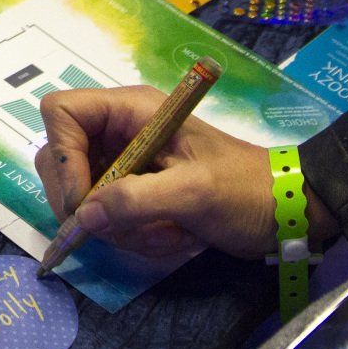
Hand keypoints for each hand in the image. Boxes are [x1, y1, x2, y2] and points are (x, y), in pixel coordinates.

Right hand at [35, 86, 337, 260]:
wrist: (287, 211)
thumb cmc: (246, 189)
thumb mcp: (194, 192)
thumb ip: (134, 201)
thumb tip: (82, 218)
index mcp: (131, 111)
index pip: (61, 113)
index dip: (62, 155)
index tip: (85, 199)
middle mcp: (119, 131)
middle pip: (60, 159)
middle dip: (86, 203)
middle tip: (119, 229)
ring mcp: (124, 162)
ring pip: (82, 196)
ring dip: (116, 227)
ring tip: (164, 234)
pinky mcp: (134, 191)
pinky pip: (106, 216)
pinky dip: (130, 235)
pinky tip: (170, 237)